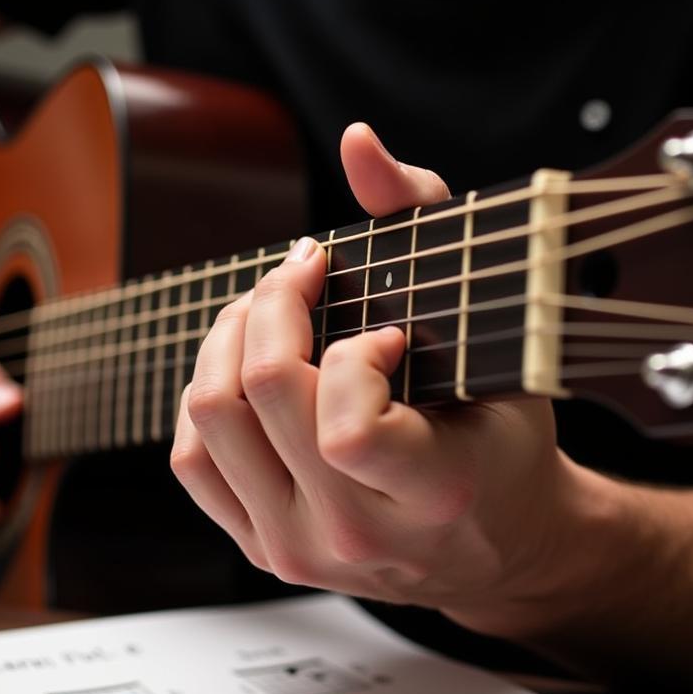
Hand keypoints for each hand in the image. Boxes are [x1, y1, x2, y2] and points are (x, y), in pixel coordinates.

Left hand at [171, 123, 589, 636]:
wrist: (490, 548)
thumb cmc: (500, 445)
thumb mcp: (493, 340)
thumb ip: (429, 228)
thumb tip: (356, 143)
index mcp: (429, 494)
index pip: (346, 425)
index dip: (354, 354)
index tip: (390, 333)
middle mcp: (354, 536)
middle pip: (258, 398)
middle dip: (274, 306)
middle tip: (304, 274)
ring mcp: (297, 550)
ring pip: (209, 422)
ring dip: (229, 342)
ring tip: (270, 313)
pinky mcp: (260, 550)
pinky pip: (191, 459)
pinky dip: (207, 396)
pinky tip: (247, 371)